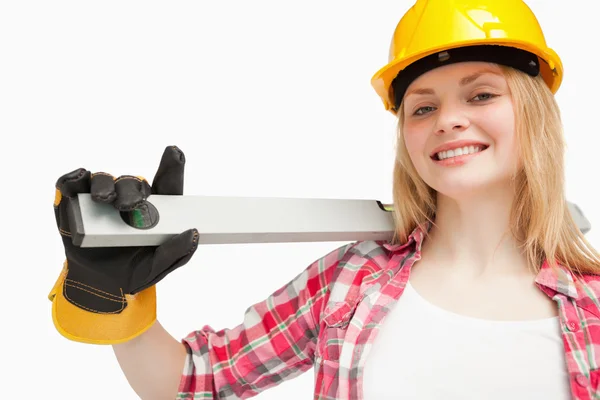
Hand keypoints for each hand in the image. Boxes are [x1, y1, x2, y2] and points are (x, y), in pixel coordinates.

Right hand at [49, 145, 198, 343]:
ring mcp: (101, 198)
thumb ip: (176, 253)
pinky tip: (78, 179)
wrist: (97, 285)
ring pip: (104, 179)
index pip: (167, 184)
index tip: (175, 153)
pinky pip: (72, 183)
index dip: (172, 167)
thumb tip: (194, 234)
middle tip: (128, 206)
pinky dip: (73, 179)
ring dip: (105, 185)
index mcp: (153, 210)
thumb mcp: (156, 268)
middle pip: (133, 183)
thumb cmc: (132, 272)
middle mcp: (128, 199)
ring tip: (104, 199)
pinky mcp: (74, 202)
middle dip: (131, 190)